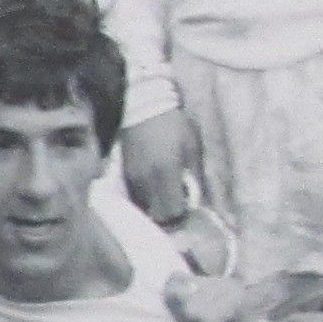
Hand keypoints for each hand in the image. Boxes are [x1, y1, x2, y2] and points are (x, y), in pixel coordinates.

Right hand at [119, 108, 199, 225]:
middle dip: (169, 216)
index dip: (182, 215)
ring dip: (156, 207)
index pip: (173, 211)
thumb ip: (196, 176)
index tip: (188, 206)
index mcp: (167, 173)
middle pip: (157, 216)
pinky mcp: (124, 174)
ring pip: (145, 209)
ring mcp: (133, 178)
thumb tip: (198, 200)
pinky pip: (135, 198)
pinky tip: (154, 186)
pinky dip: (146, 199)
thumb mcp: (193, 146)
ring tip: (166, 193)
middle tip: (178, 204)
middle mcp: (147, 181)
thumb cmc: (174, 124)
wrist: (143, 105)